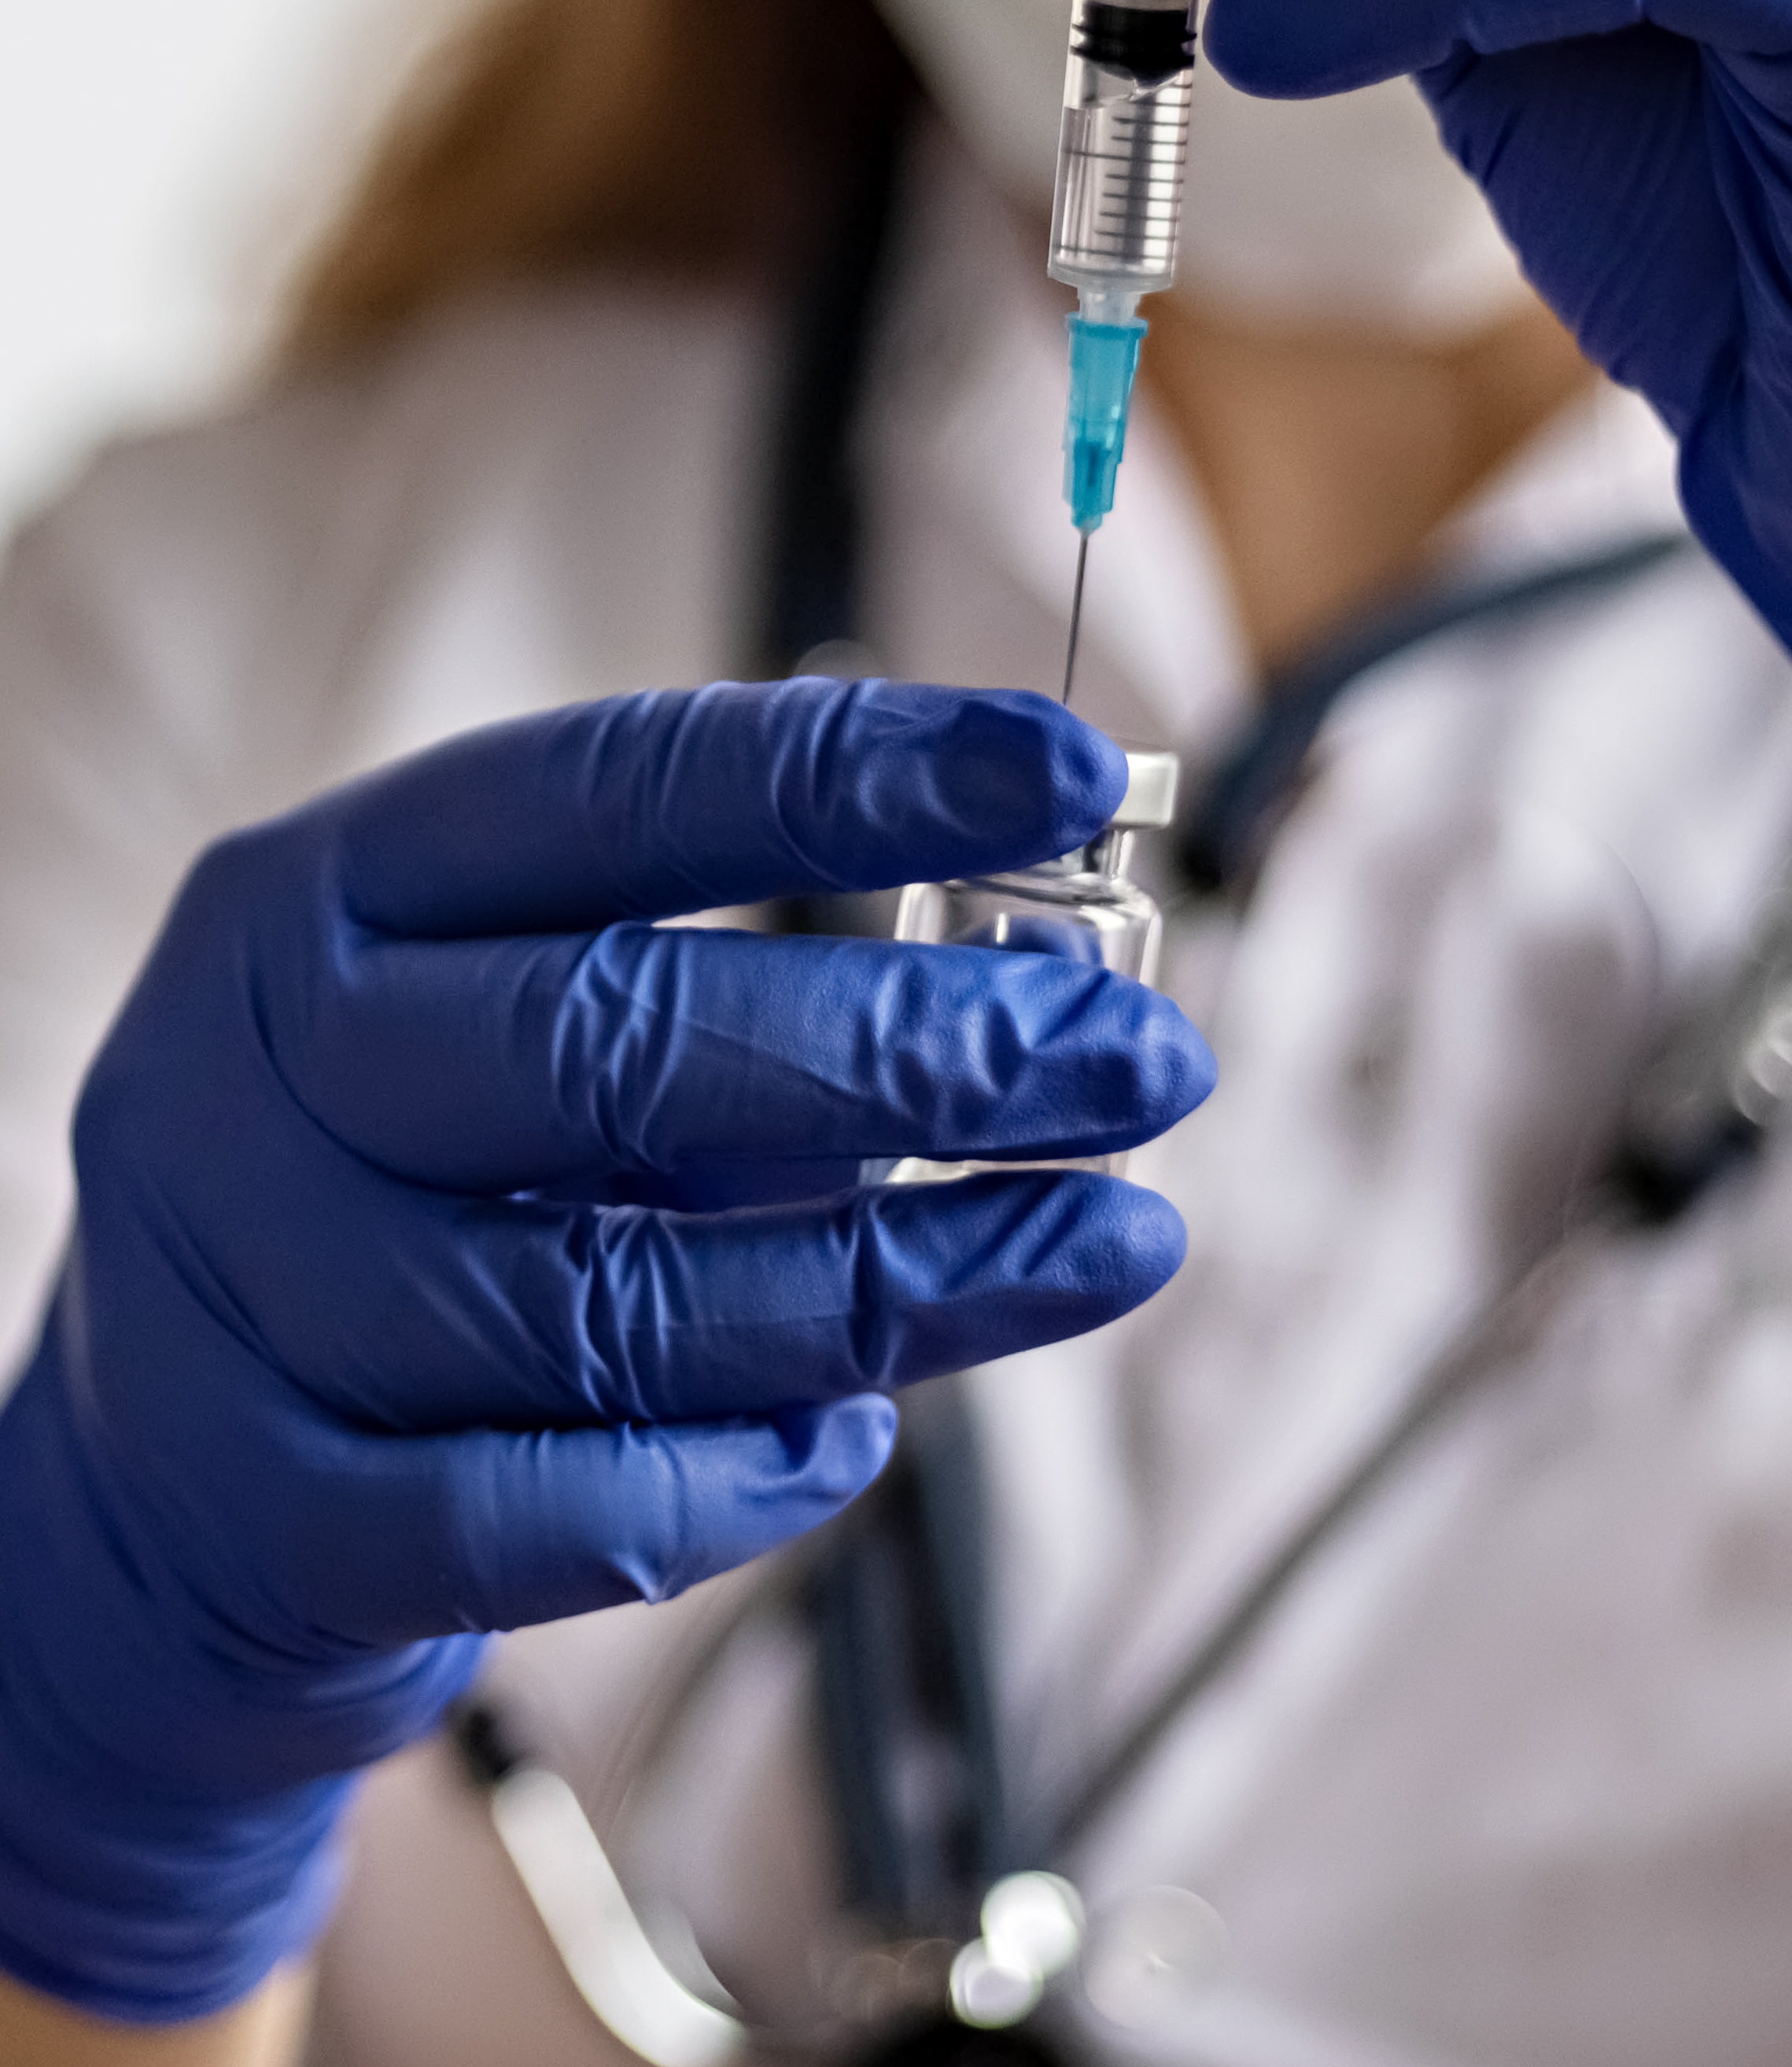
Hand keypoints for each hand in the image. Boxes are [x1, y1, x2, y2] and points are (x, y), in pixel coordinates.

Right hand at [0, 680, 1208, 2024]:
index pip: (607, 789)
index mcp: (324, 891)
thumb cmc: (418, 1195)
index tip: (1069, 770)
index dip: (850, 775)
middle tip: (1145, 1057)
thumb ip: (739, 1000)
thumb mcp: (522, 1033)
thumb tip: (1055, 984)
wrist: (148, 1497)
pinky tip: (862, 1434)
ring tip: (1107, 1242)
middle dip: (918, 1044)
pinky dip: (738, 1480)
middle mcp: (247, 1070)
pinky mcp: (271, 1518)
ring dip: (900, 1280)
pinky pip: (551, 1513)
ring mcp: (237, 1301)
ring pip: (612, 1301)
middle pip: (613, 1039)